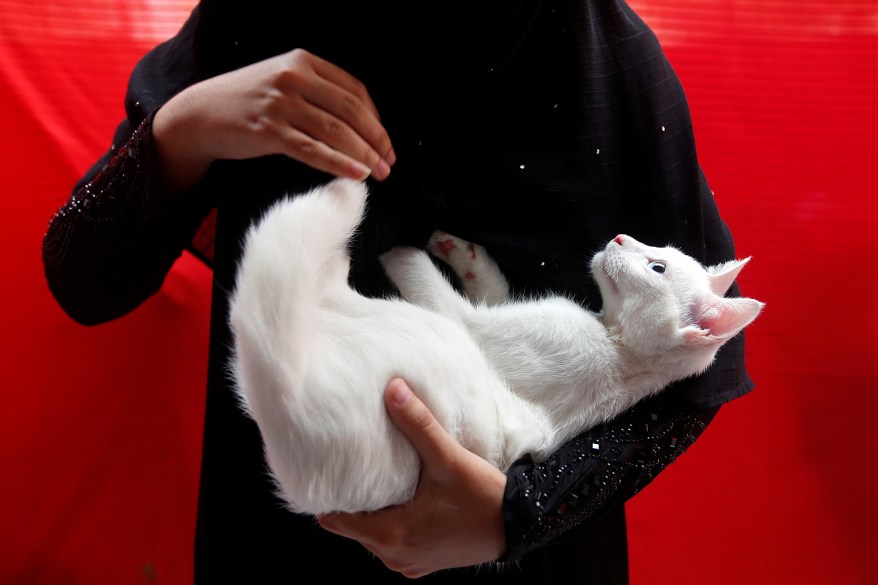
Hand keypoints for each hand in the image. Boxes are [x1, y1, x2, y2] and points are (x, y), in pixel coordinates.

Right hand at [153, 48, 394, 191]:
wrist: (200, 115)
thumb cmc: (246, 103)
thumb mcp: (282, 82)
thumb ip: (316, 93)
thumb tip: (358, 124)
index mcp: (302, 61)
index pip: (354, 90)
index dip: (375, 119)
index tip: (385, 143)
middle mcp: (294, 77)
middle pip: (351, 111)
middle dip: (376, 140)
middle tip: (389, 162)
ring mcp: (281, 103)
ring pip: (336, 131)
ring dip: (363, 155)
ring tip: (378, 173)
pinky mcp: (269, 130)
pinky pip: (313, 151)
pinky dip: (339, 163)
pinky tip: (356, 174)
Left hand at [317, 379, 507, 577]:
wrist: (519, 526)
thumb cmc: (484, 496)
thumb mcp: (449, 458)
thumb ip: (418, 424)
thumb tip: (393, 389)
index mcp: (391, 535)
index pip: (335, 520)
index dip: (331, 495)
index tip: (334, 470)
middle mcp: (394, 556)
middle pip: (352, 528)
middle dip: (353, 500)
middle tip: (356, 468)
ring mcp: (408, 564)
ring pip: (372, 537)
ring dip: (374, 513)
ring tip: (380, 481)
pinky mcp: (423, 565)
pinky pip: (393, 545)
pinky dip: (392, 525)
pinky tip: (404, 500)